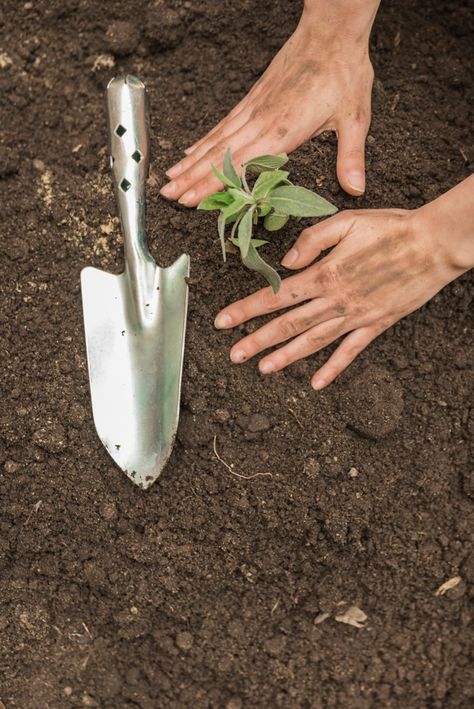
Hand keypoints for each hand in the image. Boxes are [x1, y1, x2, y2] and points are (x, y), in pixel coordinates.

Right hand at [161, 1, 378, 205]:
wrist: (331, 30)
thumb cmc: (343, 72)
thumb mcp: (355, 118)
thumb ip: (351, 155)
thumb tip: (355, 188)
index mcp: (283, 131)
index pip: (239, 164)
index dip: (212, 184)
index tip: (190, 199)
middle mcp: (262, 121)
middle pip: (218, 154)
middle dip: (191, 178)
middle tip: (167, 195)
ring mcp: (254, 108)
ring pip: (215, 140)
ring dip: (190, 161)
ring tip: (169, 178)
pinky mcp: (253, 99)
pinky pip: (223, 124)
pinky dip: (203, 140)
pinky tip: (191, 151)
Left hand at [213, 203, 467, 388]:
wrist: (435, 244)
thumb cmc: (391, 228)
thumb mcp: (347, 221)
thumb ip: (312, 240)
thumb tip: (286, 263)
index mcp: (324, 273)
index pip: (276, 295)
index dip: (246, 309)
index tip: (222, 321)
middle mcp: (335, 300)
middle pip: (288, 324)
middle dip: (257, 341)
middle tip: (233, 356)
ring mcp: (356, 316)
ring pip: (314, 342)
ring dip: (287, 357)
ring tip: (263, 370)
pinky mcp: (376, 325)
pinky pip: (350, 352)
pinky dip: (333, 369)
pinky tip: (316, 383)